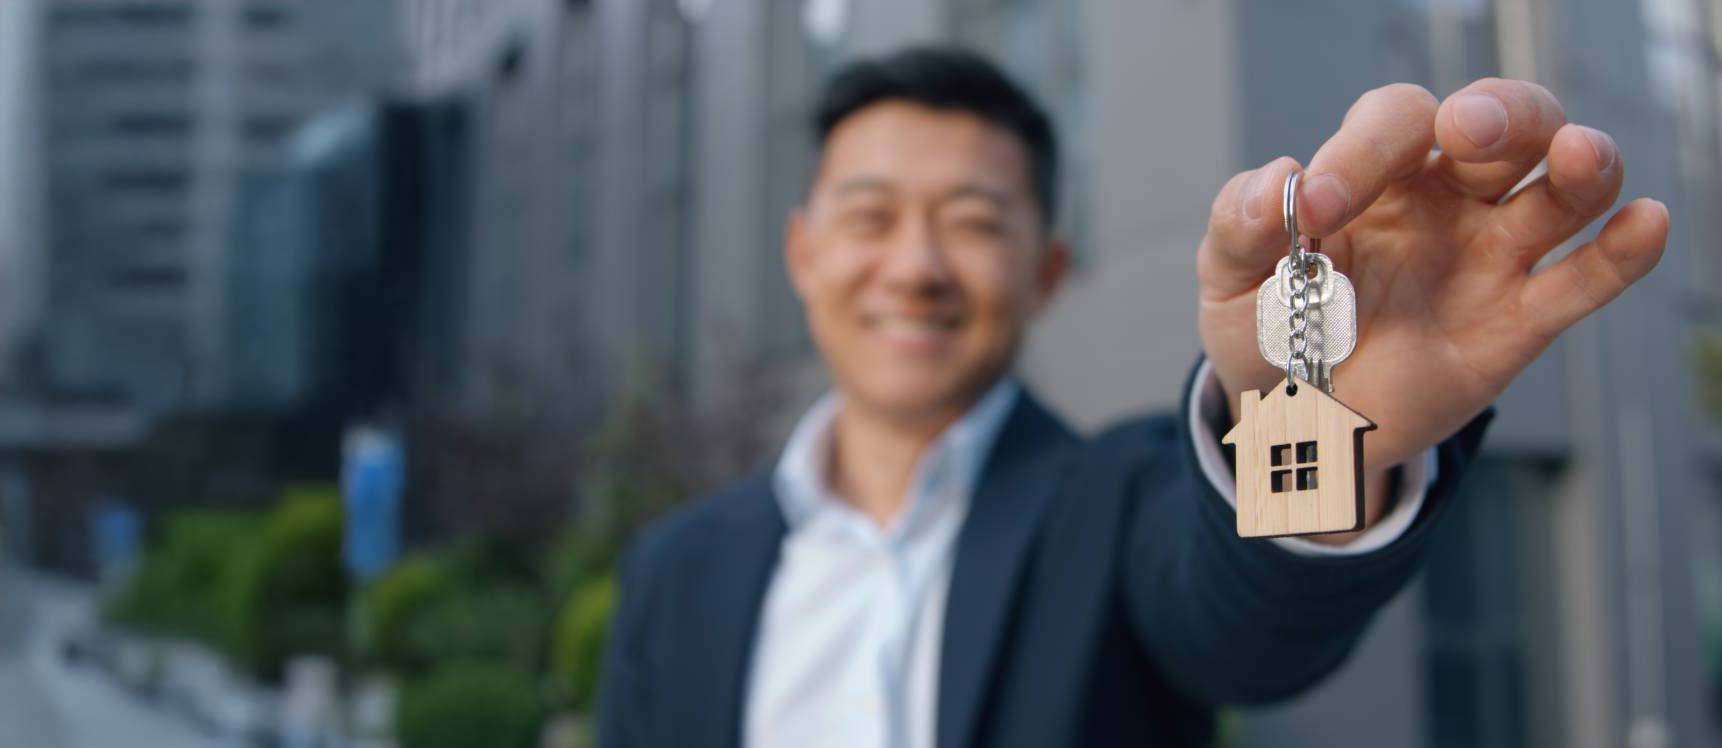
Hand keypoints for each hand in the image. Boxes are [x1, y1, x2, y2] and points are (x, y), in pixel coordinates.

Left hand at [1197, 79, 1667, 479]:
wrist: (1293, 425)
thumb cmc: (1267, 332)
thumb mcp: (1229, 282)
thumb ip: (1239, 227)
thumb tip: (1279, 180)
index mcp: (1374, 173)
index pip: (1396, 121)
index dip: (1363, 148)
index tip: (1317, 208)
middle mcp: (1445, 200)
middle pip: (1502, 124)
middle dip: (1497, 113)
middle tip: (1465, 132)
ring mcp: (1489, 258)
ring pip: (1561, 189)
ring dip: (1580, 162)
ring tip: (1576, 158)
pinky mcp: (1517, 324)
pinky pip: (1583, 281)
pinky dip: (1623, 250)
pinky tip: (1642, 224)